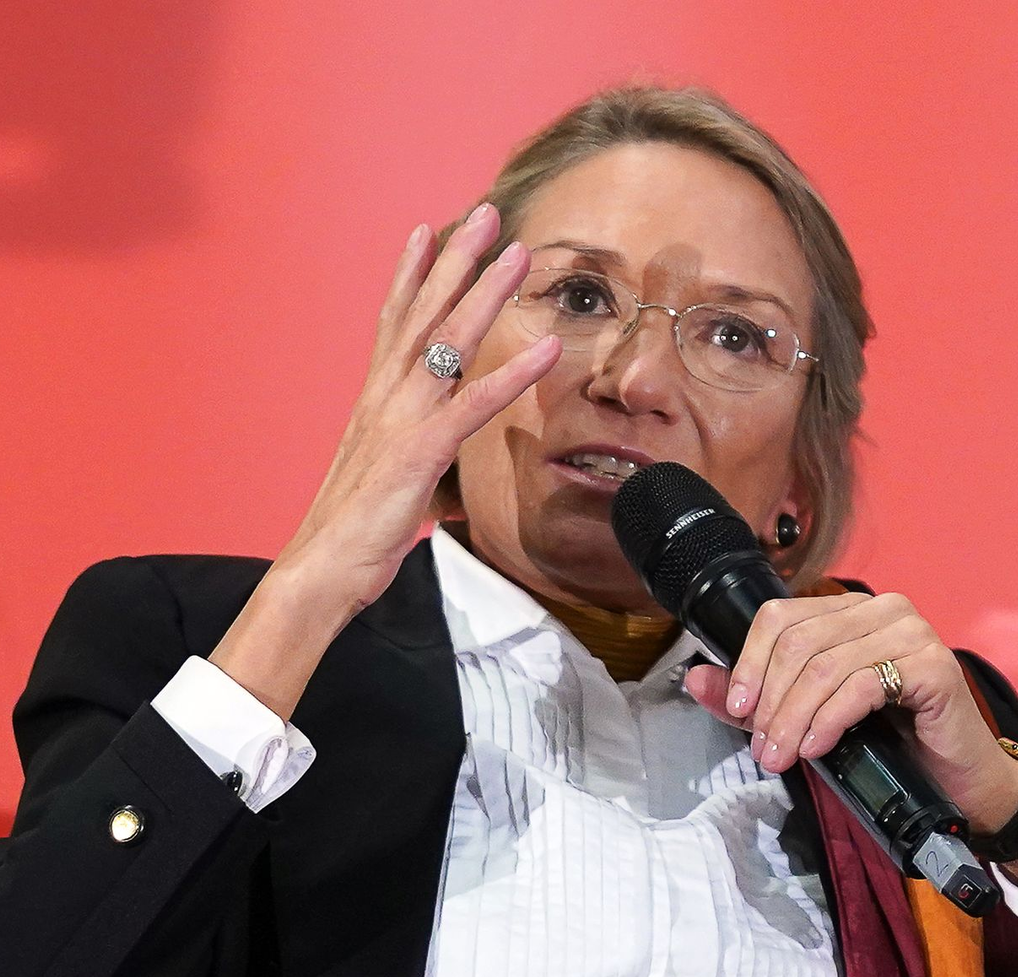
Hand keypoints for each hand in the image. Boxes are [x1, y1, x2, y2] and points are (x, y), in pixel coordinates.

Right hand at [276, 204, 559, 615]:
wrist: (319, 570)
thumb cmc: (351, 530)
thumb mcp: (386, 480)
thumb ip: (410, 454)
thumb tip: (430, 459)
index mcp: (375, 401)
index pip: (394, 323)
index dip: (412, 274)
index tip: (428, 230)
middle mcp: (384, 397)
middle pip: (423, 314)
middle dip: (454, 260)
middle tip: (483, 213)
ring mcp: (400, 420)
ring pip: (447, 342)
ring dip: (485, 294)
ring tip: (517, 253)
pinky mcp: (419, 452)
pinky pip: (472, 405)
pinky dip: (513, 376)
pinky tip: (546, 350)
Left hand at [683, 592, 1017, 833]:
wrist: (956, 782)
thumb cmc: (887, 744)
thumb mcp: (806, 719)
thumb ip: (752, 699)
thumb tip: (693, 679)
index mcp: (848, 610)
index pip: (778, 617)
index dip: (749, 662)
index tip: (739, 710)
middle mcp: (881, 608)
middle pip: (798, 642)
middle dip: (770, 701)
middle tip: (763, 748)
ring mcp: (910, 631)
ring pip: (825, 666)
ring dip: (794, 718)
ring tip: (782, 756)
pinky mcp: (932, 664)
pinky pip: (862, 686)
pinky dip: (829, 720)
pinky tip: (818, 748)